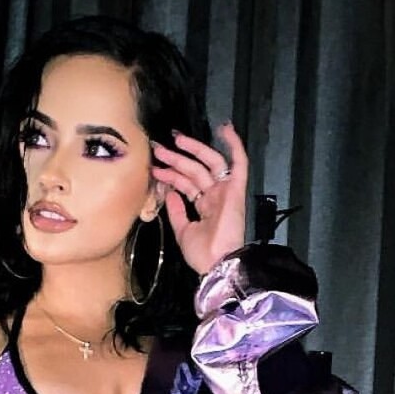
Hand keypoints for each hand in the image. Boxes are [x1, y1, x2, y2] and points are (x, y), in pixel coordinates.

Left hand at [150, 121, 247, 277]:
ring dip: (193, 150)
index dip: (171, 175)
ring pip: (209, 163)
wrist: (216, 264)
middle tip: (159, 149)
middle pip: (194, 171)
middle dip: (176, 159)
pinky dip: (234, 146)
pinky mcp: (236, 190)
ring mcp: (226, 191)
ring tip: (176, 140)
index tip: (155, 168)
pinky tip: (225, 129)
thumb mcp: (182, 231)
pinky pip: (239, 164)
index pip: (186, 184)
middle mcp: (215, 196)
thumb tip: (169, 193)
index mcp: (205, 206)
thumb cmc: (202, 255)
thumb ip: (176, 211)